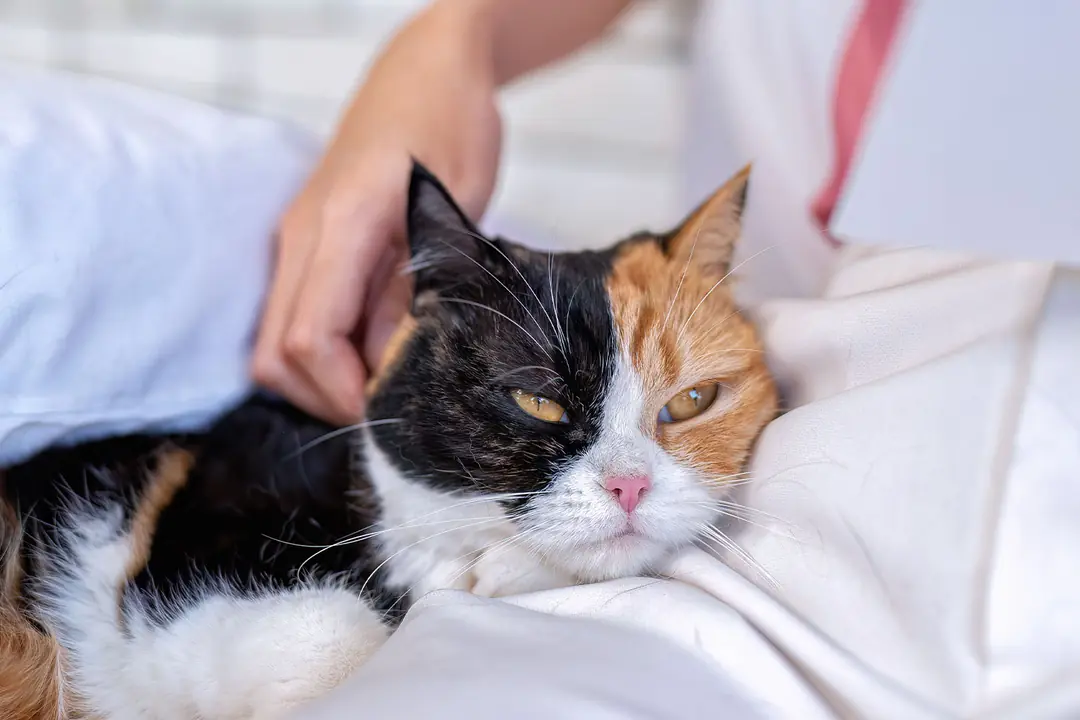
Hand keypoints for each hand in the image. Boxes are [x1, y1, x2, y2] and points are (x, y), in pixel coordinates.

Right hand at [252, 1, 501, 423]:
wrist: (428, 69)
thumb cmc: (451, 126)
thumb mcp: (452, 213)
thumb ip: (415, 291)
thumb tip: (387, 369)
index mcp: (339, 226)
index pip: (310, 340)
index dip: (344, 394)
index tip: (391, 413)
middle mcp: (301, 236)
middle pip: (275, 356)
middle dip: (325, 398)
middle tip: (389, 409)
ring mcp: (297, 239)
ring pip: (277, 342)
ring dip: (322, 378)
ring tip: (387, 383)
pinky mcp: (306, 242)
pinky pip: (294, 316)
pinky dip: (325, 350)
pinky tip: (375, 349)